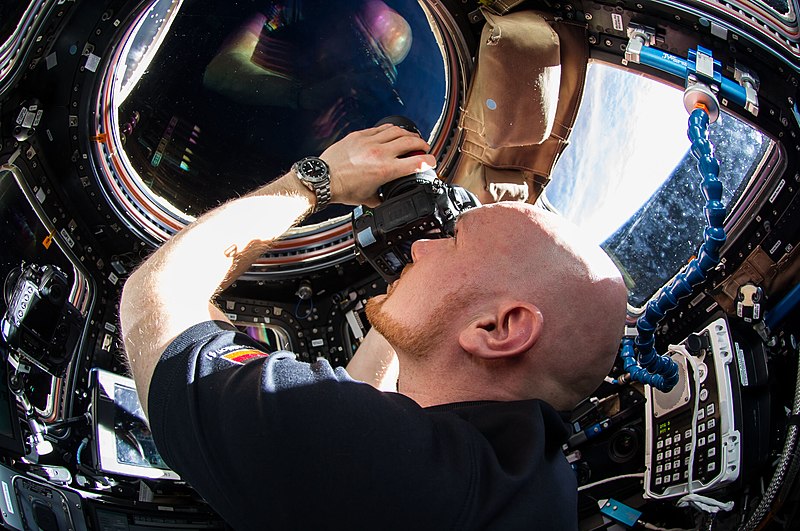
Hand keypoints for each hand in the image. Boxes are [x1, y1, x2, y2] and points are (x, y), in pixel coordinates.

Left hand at [321, 124, 436, 206]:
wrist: (323, 180)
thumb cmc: (342, 189)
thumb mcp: (368, 199)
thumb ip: (382, 199)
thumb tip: (387, 201)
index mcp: (386, 170)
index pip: (417, 162)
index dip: (430, 161)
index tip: (432, 161)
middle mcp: (380, 153)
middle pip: (411, 141)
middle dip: (422, 144)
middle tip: (424, 147)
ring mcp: (369, 142)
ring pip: (397, 131)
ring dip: (408, 134)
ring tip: (412, 138)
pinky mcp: (359, 135)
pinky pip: (380, 128)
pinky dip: (391, 130)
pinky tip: (393, 133)